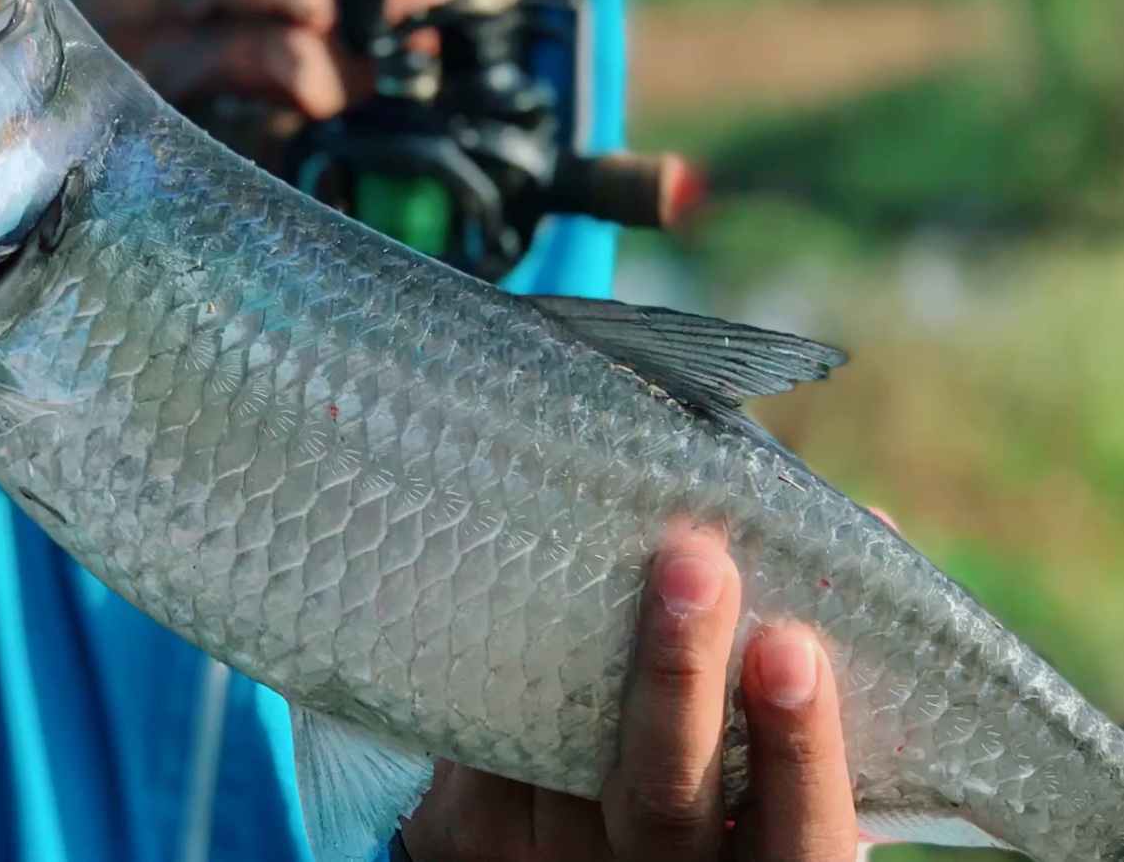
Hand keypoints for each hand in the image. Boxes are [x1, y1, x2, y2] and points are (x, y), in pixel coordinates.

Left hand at [396, 517, 858, 861]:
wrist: (565, 856)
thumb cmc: (712, 791)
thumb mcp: (774, 768)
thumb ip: (812, 674)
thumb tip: (873, 527)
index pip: (800, 837)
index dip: (801, 749)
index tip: (794, 645)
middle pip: (667, 799)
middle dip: (679, 677)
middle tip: (696, 564)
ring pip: (571, 761)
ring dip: (585, 649)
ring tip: (601, 544)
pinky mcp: (484, 839)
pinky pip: (495, 745)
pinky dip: (513, 664)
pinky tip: (530, 581)